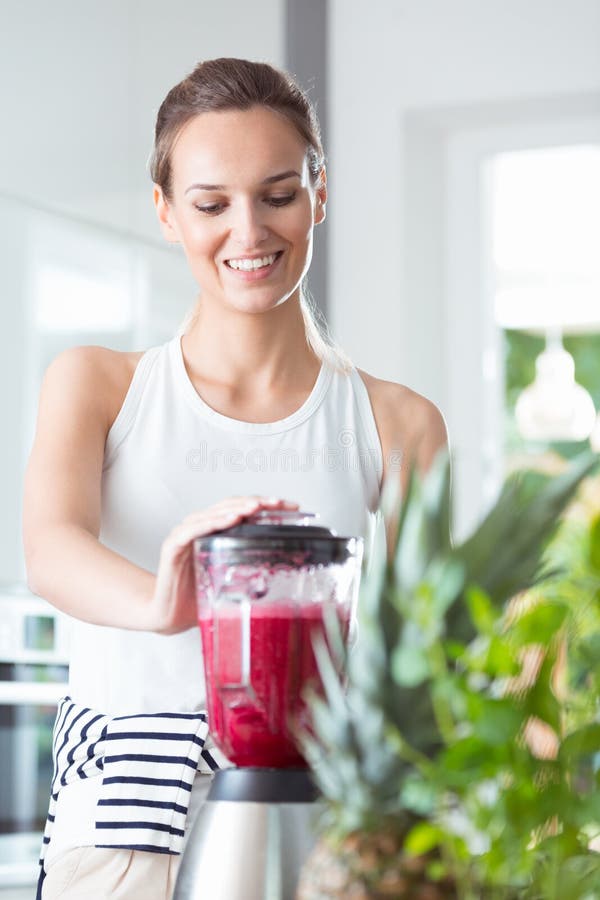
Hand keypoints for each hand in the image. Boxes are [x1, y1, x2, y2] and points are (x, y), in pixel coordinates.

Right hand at [150, 496, 298, 634]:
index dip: (266, 505)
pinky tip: (231, 519)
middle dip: (257, 502)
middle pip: (231, 505)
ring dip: (237, 508)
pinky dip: (213, 522)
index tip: (291, 507)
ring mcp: (185, 534)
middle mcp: (200, 528)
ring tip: (257, 507)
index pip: (242, 509)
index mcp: (215, 532)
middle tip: (279, 503)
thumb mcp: (232, 582)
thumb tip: (288, 577)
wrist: (167, 615)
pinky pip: (194, 529)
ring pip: (214, 513)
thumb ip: (252, 573)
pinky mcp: (174, 546)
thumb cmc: (197, 597)